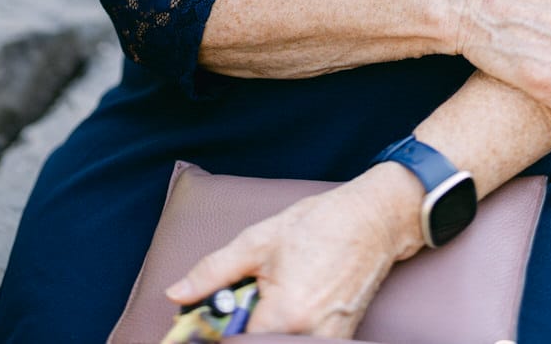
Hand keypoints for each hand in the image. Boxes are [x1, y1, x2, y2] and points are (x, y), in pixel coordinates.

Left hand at [165, 166, 419, 337]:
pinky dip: (287, 329)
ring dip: (265, 329)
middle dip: (243, 331)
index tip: (208, 322)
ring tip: (271, 296)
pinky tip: (291, 301)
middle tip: (240, 304)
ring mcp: (328, 341)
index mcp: (284, 313)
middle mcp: (308, 335)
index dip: (217, 333)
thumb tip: (177, 294)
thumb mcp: (259, 240)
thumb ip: (214, 271)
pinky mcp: (340, 339)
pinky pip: (303, 342)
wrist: (374, 220)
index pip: (235, 343)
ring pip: (279, 343)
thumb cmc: (319, 224)